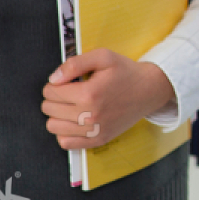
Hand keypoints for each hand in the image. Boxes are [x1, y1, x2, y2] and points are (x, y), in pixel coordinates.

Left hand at [42, 49, 177, 149]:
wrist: (150, 90)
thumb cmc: (126, 72)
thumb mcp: (103, 57)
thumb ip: (75, 64)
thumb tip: (53, 79)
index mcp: (89, 94)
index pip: (50, 92)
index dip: (55, 84)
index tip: (67, 82)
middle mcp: (89, 115)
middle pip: (49, 109)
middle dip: (54, 98)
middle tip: (70, 92)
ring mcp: (94, 130)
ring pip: (53, 126)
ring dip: (57, 115)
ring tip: (71, 106)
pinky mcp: (98, 139)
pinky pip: (66, 142)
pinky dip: (64, 132)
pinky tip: (75, 121)